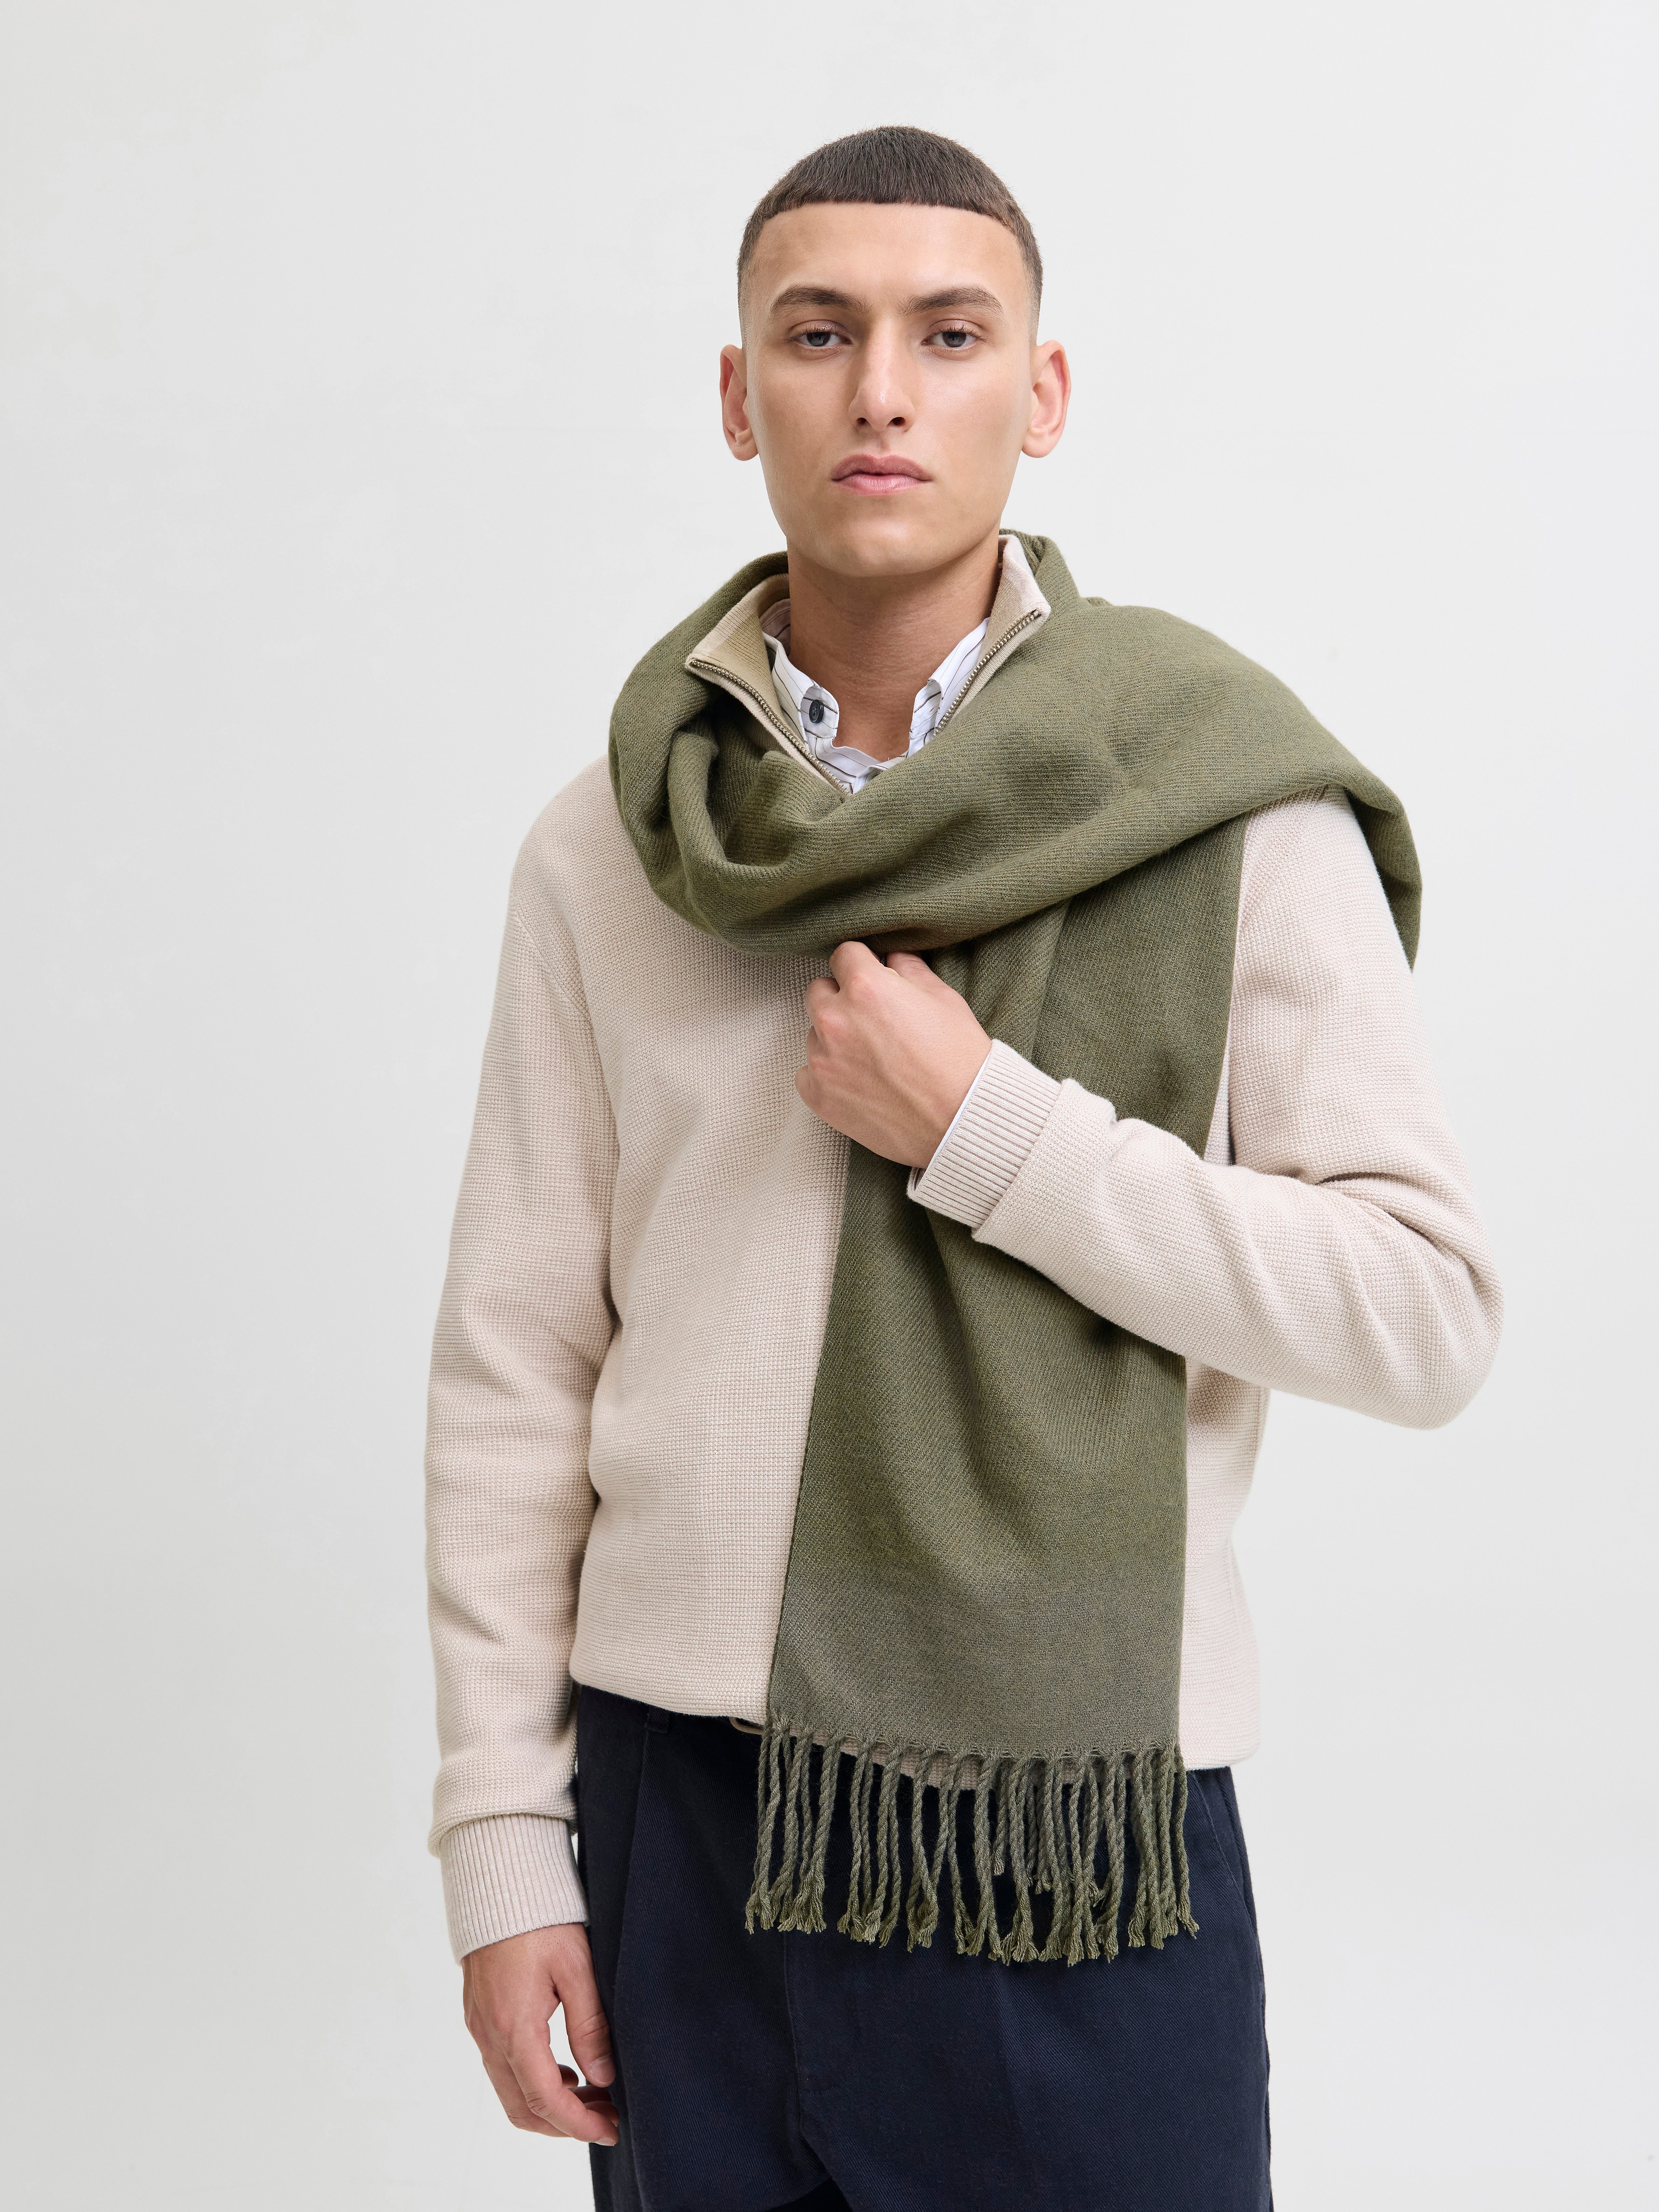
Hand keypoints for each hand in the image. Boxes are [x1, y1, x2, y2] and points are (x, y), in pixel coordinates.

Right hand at [462, 1923, 618, 2147]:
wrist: (498, 1881)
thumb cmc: (539, 1917)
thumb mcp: (576, 1967)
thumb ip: (590, 2025)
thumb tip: (603, 2076)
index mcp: (514, 2025)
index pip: (544, 2098)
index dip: (578, 2123)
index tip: (609, 2130)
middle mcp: (490, 2034)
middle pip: (522, 2107)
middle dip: (564, 2123)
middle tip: (606, 2117)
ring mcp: (480, 2027)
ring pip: (510, 2091)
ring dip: (549, 2104)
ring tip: (592, 2094)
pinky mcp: (479, 2016)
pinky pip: (503, 2067)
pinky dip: (533, 2081)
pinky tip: (564, 2068)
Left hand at [797, 941, 991, 1168]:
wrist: (962, 1121)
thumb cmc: (960, 1060)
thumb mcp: (944, 999)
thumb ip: (909, 969)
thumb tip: (891, 957)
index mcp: (866, 988)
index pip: (844, 954)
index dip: (862, 964)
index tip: (871, 976)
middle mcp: (836, 1020)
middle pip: (819, 991)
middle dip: (841, 997)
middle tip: (872, 1018)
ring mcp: (823, 1060)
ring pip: (814, 1033)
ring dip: (834, 1038)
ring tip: (871, 1057)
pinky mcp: (818, 1096)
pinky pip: (807, 1073)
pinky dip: (827, 1075)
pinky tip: (858, 1082)